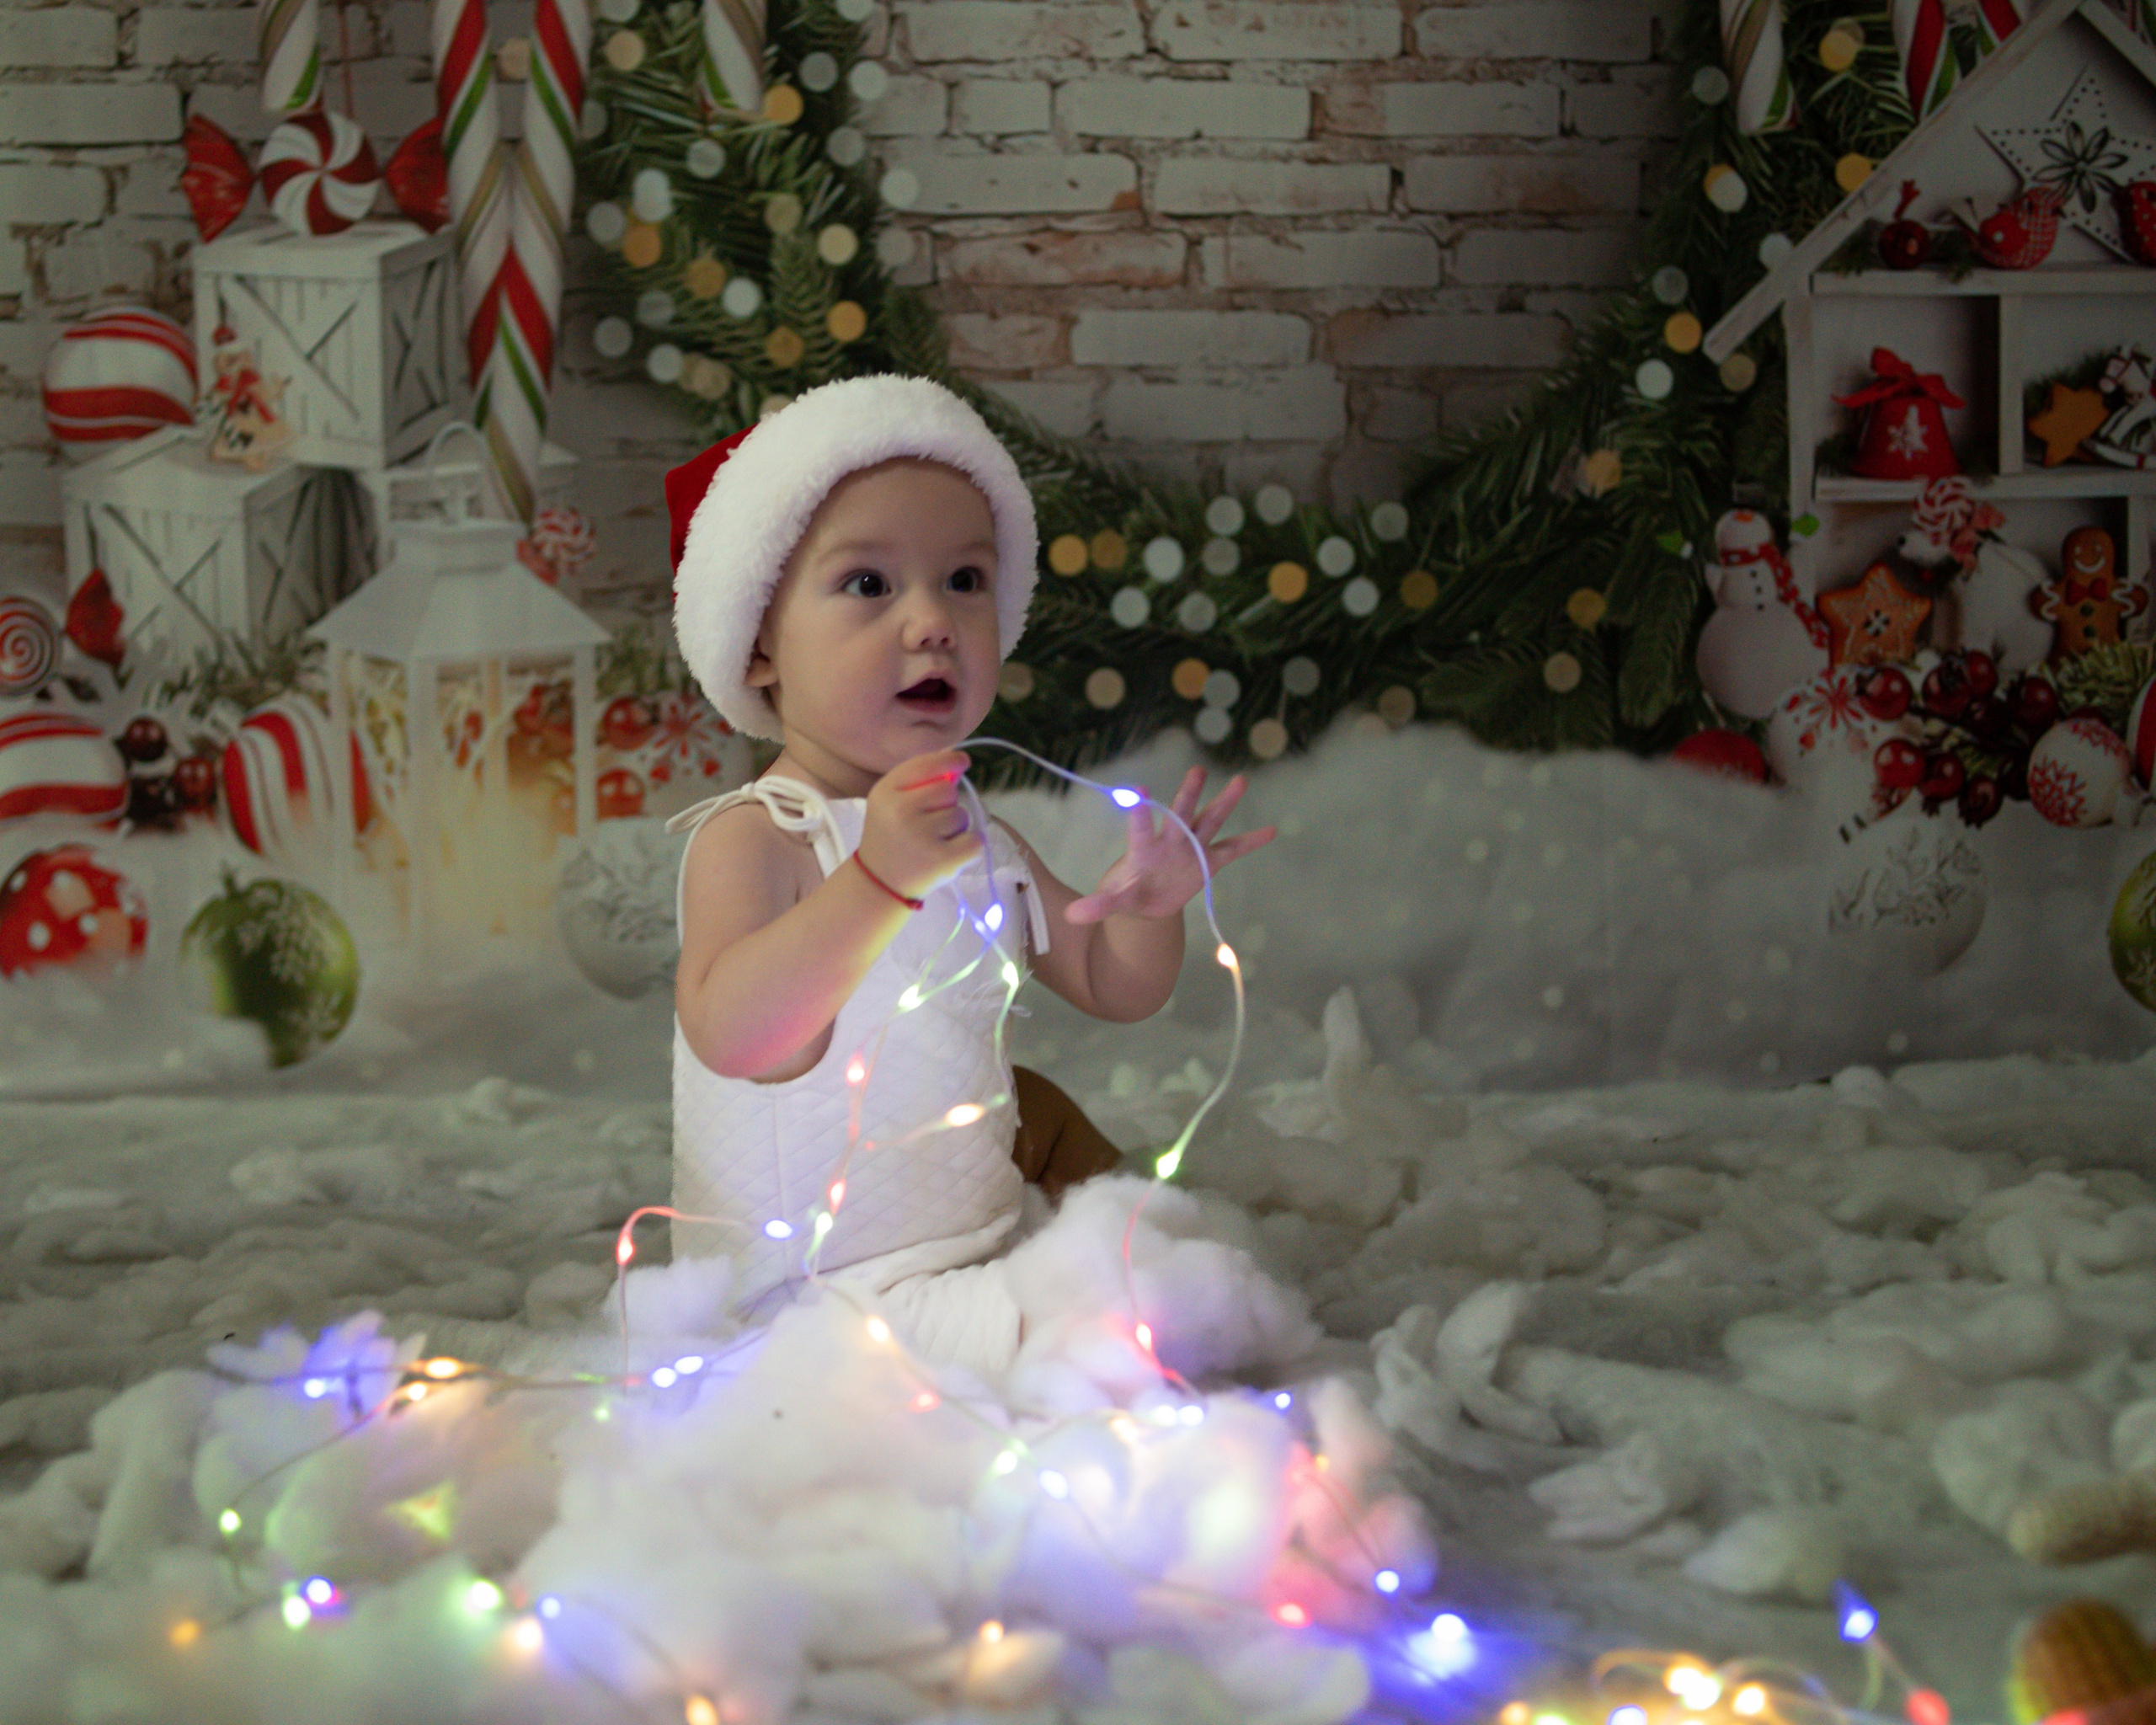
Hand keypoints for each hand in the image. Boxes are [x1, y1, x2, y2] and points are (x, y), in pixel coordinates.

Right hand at [859, 750, 979, 901]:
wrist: (880, 882)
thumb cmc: (891, 836)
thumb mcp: (891, 802)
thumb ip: (919, 779)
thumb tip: (956, 759)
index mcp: (885, 792)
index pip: (926, 765)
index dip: (950, 760)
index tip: (962, 761)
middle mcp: (901, 811)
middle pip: (948, 790)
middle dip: (946, 804)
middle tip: (928, 825)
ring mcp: (921, 836)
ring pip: (961, 815)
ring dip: (955, 828)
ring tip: (933, 842)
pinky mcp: (942, 860)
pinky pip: (975, 840)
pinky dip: (969, 846)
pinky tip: (950, 853)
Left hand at [1066, 767, 1275, 924]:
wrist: (1147, 901)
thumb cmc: (1128, 894)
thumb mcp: (1112, 902)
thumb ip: (1097, 906)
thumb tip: (1072, 916)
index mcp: (1143, 849)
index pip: (1139, 826)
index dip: (1139, 809)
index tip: (1138, 788)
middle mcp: (1169, 841)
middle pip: (1180, 814)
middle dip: (1187, 795)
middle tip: (1196, 770)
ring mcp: (1190, 849)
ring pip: (1209, 821)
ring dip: (1224, 803)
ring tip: (1241, 780)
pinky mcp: (1208, 862)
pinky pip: (1232, 849)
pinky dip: (1250, 842)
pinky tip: (1270, 830)